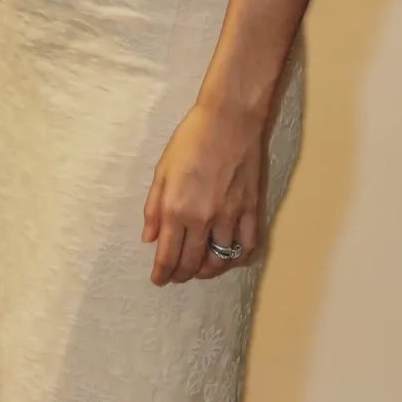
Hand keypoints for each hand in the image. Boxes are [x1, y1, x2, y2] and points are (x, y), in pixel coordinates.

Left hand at [142, 100, 265, 284]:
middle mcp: (204, 219)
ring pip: (221, 260)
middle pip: (193, 262)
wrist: (229, 120)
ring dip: (208, 270)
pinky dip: (238, 258)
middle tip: (175, 276)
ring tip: (199, 270)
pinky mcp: (252, 210)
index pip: (169, 255)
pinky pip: (247, 246)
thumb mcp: (162, 171)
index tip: (159, 280)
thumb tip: (149, 238)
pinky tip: (229, 258)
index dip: (163, 273)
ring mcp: (231, 217)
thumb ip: (154, 208)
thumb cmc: (191, 140)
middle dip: (182, 274)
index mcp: (177, 210)